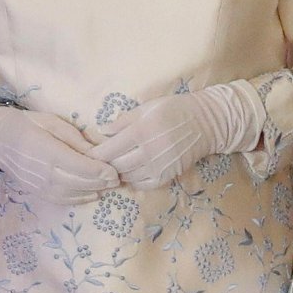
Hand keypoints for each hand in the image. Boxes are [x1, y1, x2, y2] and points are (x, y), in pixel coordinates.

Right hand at [0, 107, 118, 203]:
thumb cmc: (28, 124)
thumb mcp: (53, 122)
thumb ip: (75, 138)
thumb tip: (97, 152)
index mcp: (48, 151)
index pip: (80, 166)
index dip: (100, 171)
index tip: (114, 171)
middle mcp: (44, 172)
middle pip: (79, 182)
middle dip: (101, 183)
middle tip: (117, 180)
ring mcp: (39, 185)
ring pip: (72, 194)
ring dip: (92, 192)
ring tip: (108, 187)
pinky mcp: (36, 191)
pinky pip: (61, 200)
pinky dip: (79, 199)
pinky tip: (91, 194)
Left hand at [98, 83, 263, 190]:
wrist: (206, 123)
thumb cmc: (173, 110)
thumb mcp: (146, 108)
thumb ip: (123, 121)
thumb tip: (101, 131)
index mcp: (141, 130)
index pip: (108, 149)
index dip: (94, 154)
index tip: (86, 154)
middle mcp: (149, 151)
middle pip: (115, 166)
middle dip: (103, 165)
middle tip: (95, 163)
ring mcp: (159, 165)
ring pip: (127, 176)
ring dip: (116, 173)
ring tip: (111, 167)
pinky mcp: (167, 175)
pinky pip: (142, 184)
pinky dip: (131, 180)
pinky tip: (129, 172)